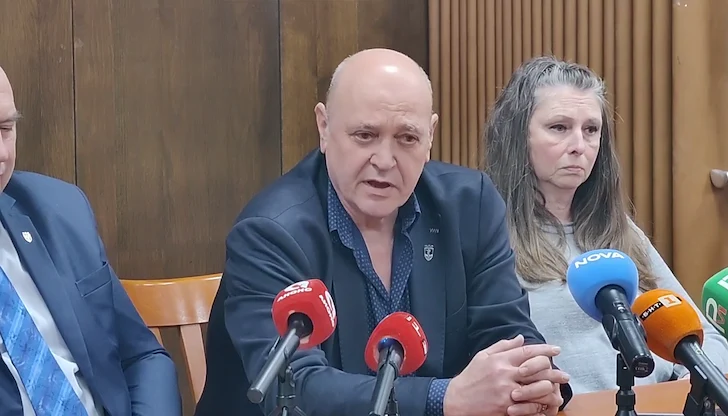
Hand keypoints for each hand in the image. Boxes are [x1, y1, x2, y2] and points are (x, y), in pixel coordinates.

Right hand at [442, 335, 566, 415]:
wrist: (456, 400)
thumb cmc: (470, 377)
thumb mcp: (482, 356)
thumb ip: (503, 346)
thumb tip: (521, 338)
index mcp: (500, 360)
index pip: (527, 351)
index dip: (544, 349)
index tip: (557, 349)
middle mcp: (505, 374)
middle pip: (536, 369)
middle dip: (554, 371)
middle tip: (565, 374)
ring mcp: (507, 392)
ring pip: (536, 389)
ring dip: (551, 390)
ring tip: (559, 391)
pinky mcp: (506, 408)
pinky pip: (528, 407)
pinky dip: (539, 407)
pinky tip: (547, 406)